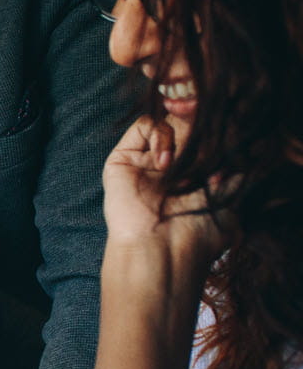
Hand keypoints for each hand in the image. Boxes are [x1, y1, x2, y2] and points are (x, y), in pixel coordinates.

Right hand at [102, 115, 225, 263]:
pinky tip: (165, 161)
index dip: (218, 124)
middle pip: (189, 122)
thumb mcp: (232, 192)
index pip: (209, 134)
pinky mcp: (125, 156)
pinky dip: (160, 135)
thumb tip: (244, 132)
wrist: (163, 248)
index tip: (229, 125)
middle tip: (208, 125)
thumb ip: (237, 163)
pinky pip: (145, 125)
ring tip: (182, 158)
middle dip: (200, 121)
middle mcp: (174, 163)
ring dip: (182, 131)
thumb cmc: (200, 229)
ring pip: (167, 120)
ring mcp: (148, 158)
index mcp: (199, 170)